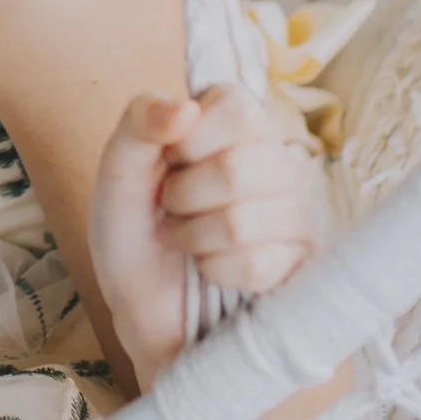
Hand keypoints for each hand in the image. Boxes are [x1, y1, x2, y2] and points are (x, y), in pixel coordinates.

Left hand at [88, 81, 323, 391]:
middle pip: (237, 170)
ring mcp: (296, 210)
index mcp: (235, 123)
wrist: (147, 311)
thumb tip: (184, 107)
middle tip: (172, 209)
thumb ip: (138, 126)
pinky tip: (211, 270)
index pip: (235, 107)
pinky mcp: (303, 260)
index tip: (169, 162)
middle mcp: (276, 158)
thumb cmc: (133, 236)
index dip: (188, 142)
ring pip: (243, 222)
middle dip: (182, 200)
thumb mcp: (117, 175)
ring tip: (187, 241)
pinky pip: (256, 265)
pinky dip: (214, 272)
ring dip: (194, 240)